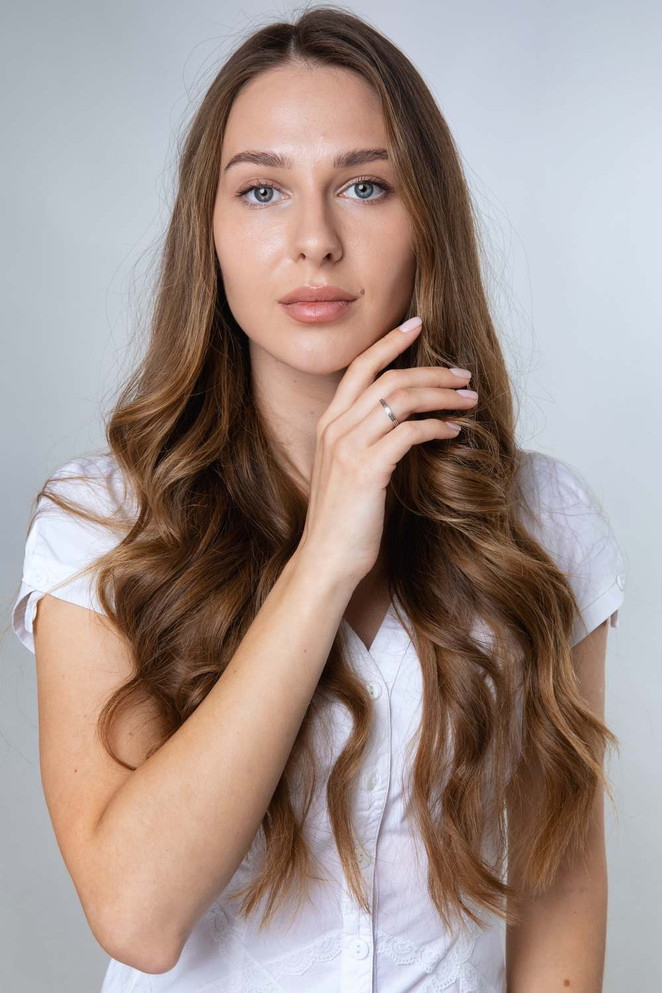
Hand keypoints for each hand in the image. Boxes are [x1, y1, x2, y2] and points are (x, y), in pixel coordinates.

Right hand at [298, 316, 476, 584]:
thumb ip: (367, 441)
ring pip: (401, 399)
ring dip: (441, 394)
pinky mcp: (366, 469)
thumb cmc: (344, 520)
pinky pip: (408, 433)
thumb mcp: (349, 470)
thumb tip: (404, 423)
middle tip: (463, 373)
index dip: (389, 342)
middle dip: (431, 370)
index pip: (360, 367)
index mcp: (328, 423)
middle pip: (389, 378)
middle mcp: (335, 428)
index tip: (416, 324)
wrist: (326, 558)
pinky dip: (436, 427)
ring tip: (468, 399)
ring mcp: (348, 447)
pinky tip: (454, 432)